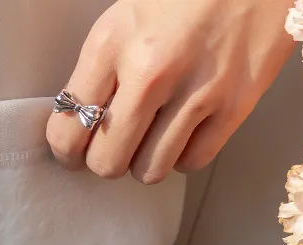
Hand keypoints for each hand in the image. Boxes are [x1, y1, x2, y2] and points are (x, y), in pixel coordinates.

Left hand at [46, 0, 295, 183]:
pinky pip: (193, 162)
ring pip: (150, 170)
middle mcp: (150, 73)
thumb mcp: (125, 14)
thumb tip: (81, 121)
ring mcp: (196, 93)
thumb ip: (100, 68)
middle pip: (107, 162)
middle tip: (115, 146)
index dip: (66, 151)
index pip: (67, 131)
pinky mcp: (235, 106)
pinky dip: (185, 155)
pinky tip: (185, 131)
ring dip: (145, 161)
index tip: (74, 151)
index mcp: (111, 44)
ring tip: (152, 138)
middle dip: (106, 161)